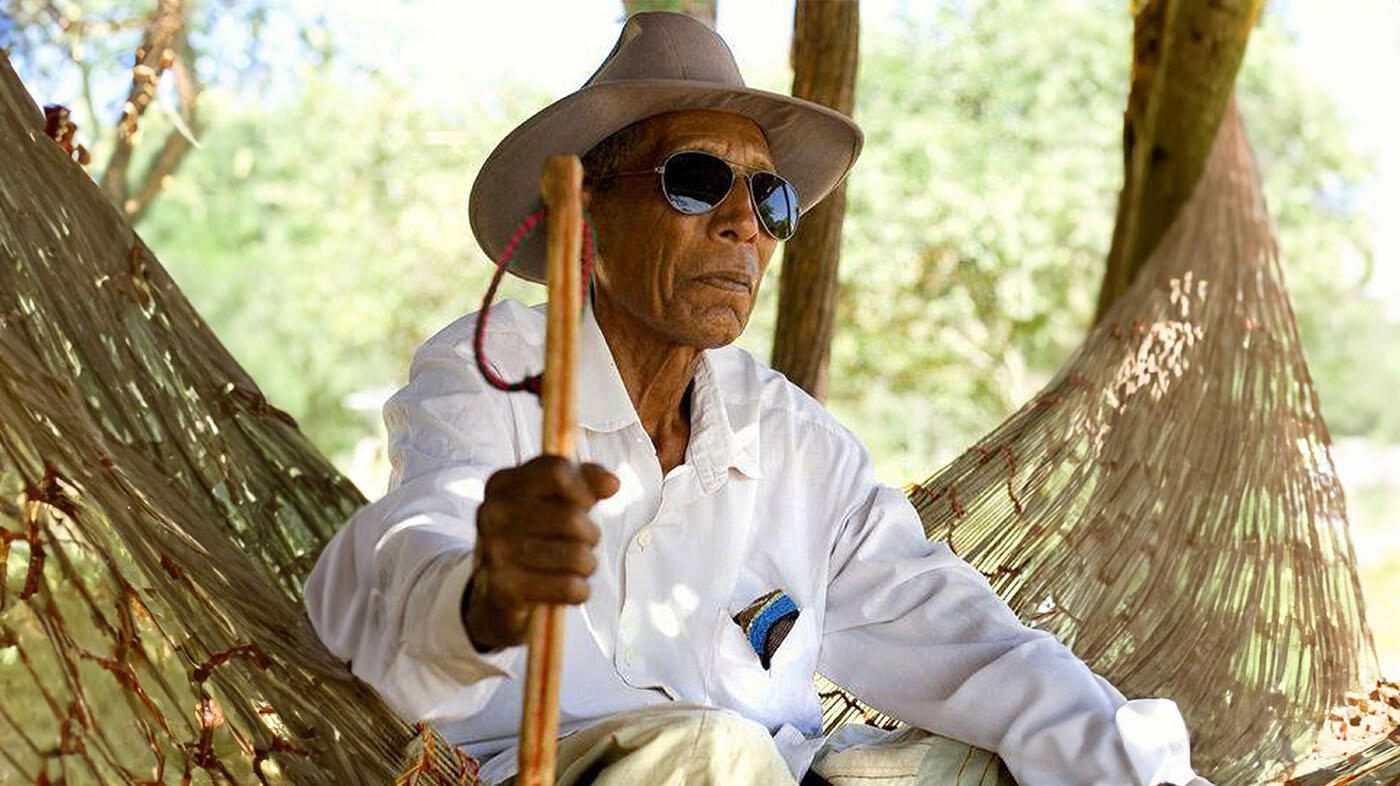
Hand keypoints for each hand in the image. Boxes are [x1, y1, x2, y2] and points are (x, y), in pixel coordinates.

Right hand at [463, 455, 618, 651]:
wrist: (500, 590)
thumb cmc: (534, 536)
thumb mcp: (554, 500)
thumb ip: (585, 482)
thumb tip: (611, 483)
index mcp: (501, 483)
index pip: (556, 471)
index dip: (585, 489)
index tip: (589, 504)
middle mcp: (491, 513)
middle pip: (571, 516)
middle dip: (591, 534)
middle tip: (585, 542)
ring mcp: (495, 551)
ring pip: (576, 555)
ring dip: (588, 564)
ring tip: (577, 565)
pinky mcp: (505, 589)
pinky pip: (569, 587)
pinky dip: (581, 590)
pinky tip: (570, 588)